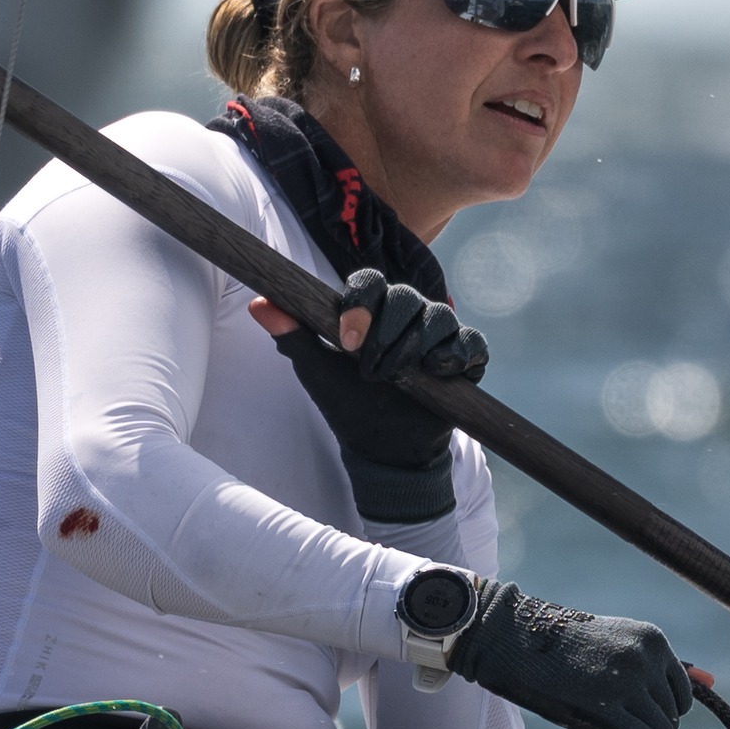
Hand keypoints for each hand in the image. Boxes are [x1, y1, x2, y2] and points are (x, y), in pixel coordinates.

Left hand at [250, 272, 486, 522]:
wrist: (383, 447)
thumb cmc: (347, 403)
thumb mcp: (316, 371)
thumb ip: (292, 334)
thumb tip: (259, 303)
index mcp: (372, 307)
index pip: (369, 281)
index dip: (360, 304)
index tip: (347, 341)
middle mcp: (409, 312)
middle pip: (405, 295)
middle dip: (387, 334)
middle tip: (372, 372)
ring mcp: (440, 332)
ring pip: (438, 315)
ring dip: (418, 345)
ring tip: (402, 377)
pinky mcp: (466, 356)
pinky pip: (470, 341)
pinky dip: (455, 352)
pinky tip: (438, 369)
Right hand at [446, 580, 692, 728]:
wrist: (513, 639)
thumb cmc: (562, 648)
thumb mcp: (615, 649)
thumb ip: (661, 667)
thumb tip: (713, 680)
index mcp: (654, 640)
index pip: (682, 695)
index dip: (662, 715)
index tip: (636, 720)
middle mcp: (648, 657)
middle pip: (671, 717)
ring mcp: (629, 681)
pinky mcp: (606, 705)